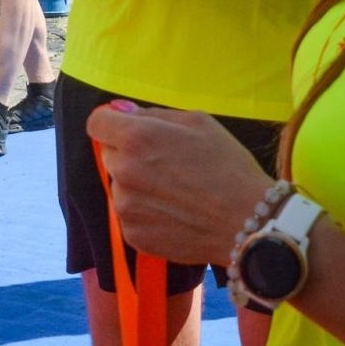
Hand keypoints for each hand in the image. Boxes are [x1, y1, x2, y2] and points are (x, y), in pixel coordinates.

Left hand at [87, 102, 273, 265]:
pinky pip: (130, 214)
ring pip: (120, 186)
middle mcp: (123, 171)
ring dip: (137, 184)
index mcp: (137, 138)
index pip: (96, 122)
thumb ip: (152, 114)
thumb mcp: (198, 122)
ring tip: (175, 191)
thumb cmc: (227, 165)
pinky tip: (175, 212)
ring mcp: (125, 207)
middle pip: (109, 154)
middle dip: (129, 153)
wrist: (247, 223)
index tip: (129, 128)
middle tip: (165, 162)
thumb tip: (119, 109)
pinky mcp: (133, 235)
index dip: (112, 123)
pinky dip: (145, 212)